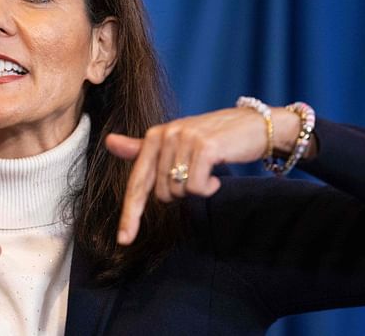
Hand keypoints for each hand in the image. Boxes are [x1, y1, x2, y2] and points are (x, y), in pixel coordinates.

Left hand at [106, 107, 300, 244]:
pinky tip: (217, 175)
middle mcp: (166, 134)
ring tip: (208, 171)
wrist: (255, 125)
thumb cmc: (214, 137)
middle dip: (180, 193)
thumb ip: (143, 148)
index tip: (124, 240)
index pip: (137, 182)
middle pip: (162, 193)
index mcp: (154, 136)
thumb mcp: (176, 142)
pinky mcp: (205, 147)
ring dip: (197, 188)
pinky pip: (198, 188)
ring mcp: (185, 139)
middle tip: (197, 174)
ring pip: (180, 191)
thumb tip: (109, 142)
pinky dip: (210, 188)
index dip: (130, 214)